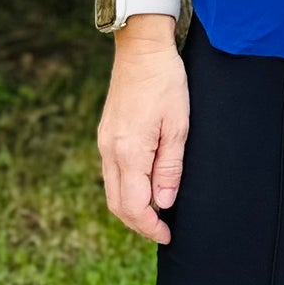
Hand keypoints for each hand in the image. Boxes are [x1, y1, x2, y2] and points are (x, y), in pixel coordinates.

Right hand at [97, 36, 189, 244]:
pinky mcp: (106, 134)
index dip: (150, 226)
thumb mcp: (179, 126)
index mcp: (129, 151)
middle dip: (139, 223)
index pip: (134, 206)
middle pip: (118, 204)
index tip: (167, 235)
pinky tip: (144, 186)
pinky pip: (111, 173)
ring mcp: (104, 142)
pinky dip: (125, 189)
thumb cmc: (166, 82)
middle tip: (162, 230)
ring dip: (131, 208)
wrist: (141, 49)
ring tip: (157, 212)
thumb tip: (165, 202)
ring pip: (112, 190)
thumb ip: (170, 167)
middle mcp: (110, 150)